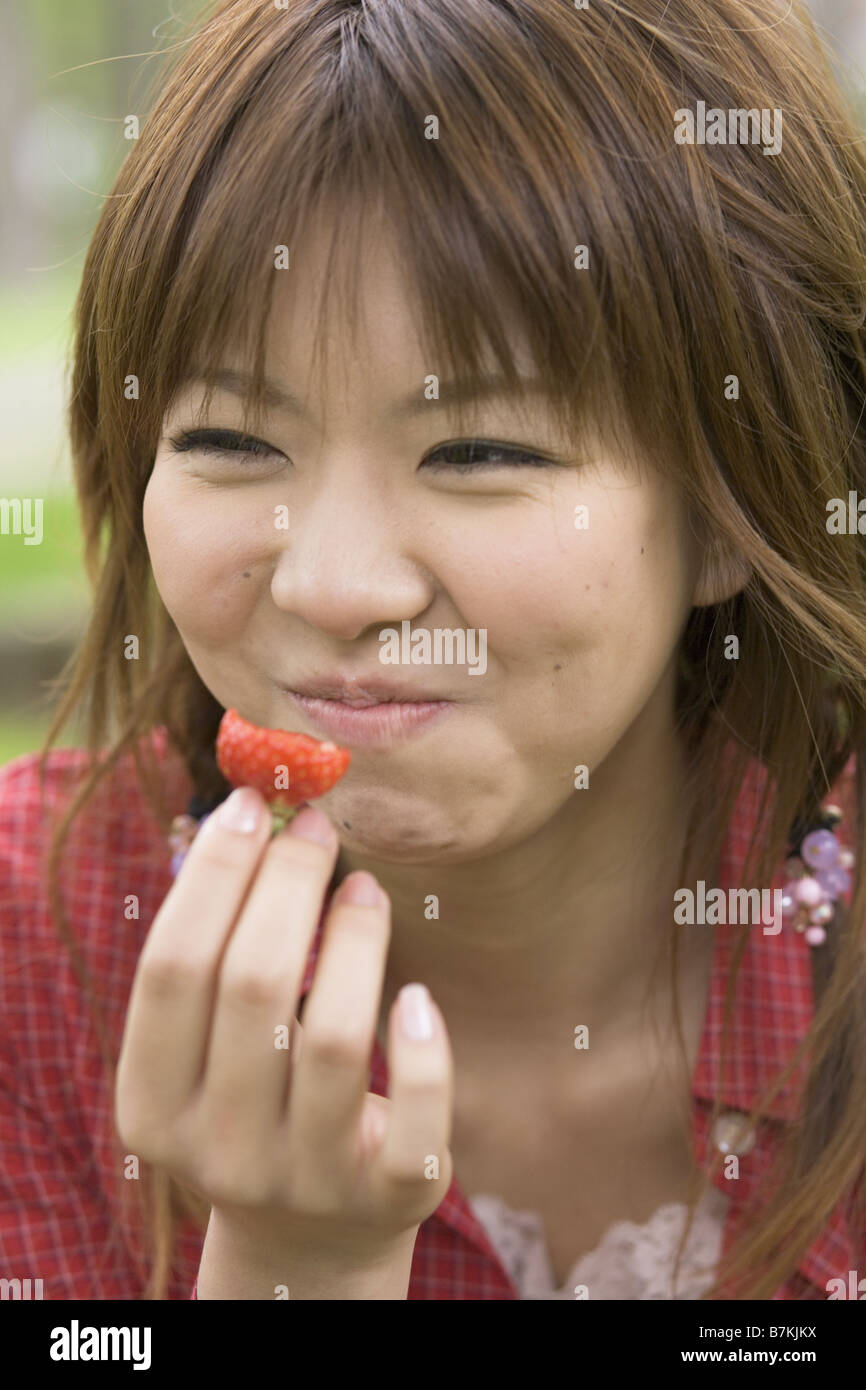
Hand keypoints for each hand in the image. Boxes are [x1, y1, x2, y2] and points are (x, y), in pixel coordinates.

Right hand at [115, 786, 453, 1293]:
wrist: (310, 1234)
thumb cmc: (257, 1098)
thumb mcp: (211, 1048)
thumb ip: (217, 956)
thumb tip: (254, 817)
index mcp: (153, 1104)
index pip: (171, 968)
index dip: (212, 874)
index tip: (252, 804)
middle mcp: (218, 1149)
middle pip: (251, 986)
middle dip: (287, 884)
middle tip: (315, 825)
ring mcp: (305, 1178)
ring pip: (334, 1036)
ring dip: (355, 939)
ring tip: (365, 887)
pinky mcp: (388, 1194)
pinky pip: (416, 1110)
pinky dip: (423, 1046)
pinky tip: (418, 997)